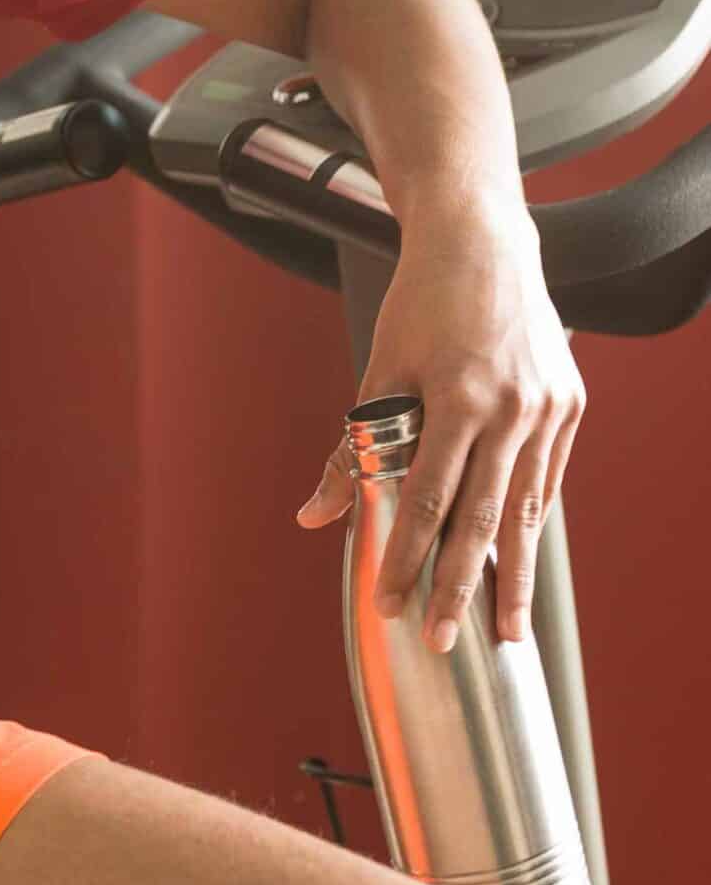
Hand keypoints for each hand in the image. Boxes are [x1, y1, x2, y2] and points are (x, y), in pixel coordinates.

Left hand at [293, 208, 583, 651]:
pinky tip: (519, 564)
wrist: (485, 243)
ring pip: (528, 509)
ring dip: (513, 574)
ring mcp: (548, 408)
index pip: (428, 500)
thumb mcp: (378, 369)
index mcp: (459, 397)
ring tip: (502, 632)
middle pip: (485, 518)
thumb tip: (315, 516)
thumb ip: (352, 450)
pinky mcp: (570, 404)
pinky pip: (547, 480)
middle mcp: (512, 408)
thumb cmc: (421, 305)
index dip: (410, 559)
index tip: (394, 607)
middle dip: (464, 587)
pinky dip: (532, 524)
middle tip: (447, 641)